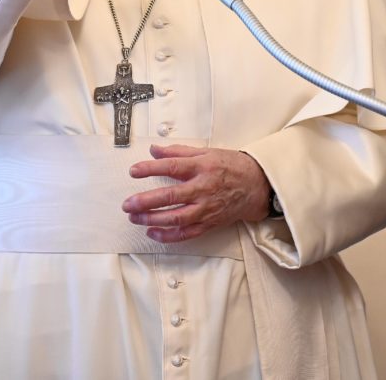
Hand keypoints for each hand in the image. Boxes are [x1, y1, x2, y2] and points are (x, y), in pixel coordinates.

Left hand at [122, 144, 270, 242]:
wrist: (256, 186)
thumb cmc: (231, 166)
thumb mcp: (206, 152)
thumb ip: (178, 151)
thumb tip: (154, 149)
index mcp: (202, 167)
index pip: (172, 166)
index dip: (150, 169)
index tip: (133, 171)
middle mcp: (203, 189)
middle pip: (171, 196)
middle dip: (146, 201)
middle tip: (128, 203)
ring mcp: (206, 208)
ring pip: (176, 218)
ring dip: (153, 220)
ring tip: (135, 217)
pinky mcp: (209, 223)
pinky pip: (186, 233)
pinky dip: (168, 235)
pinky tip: (152, 233)